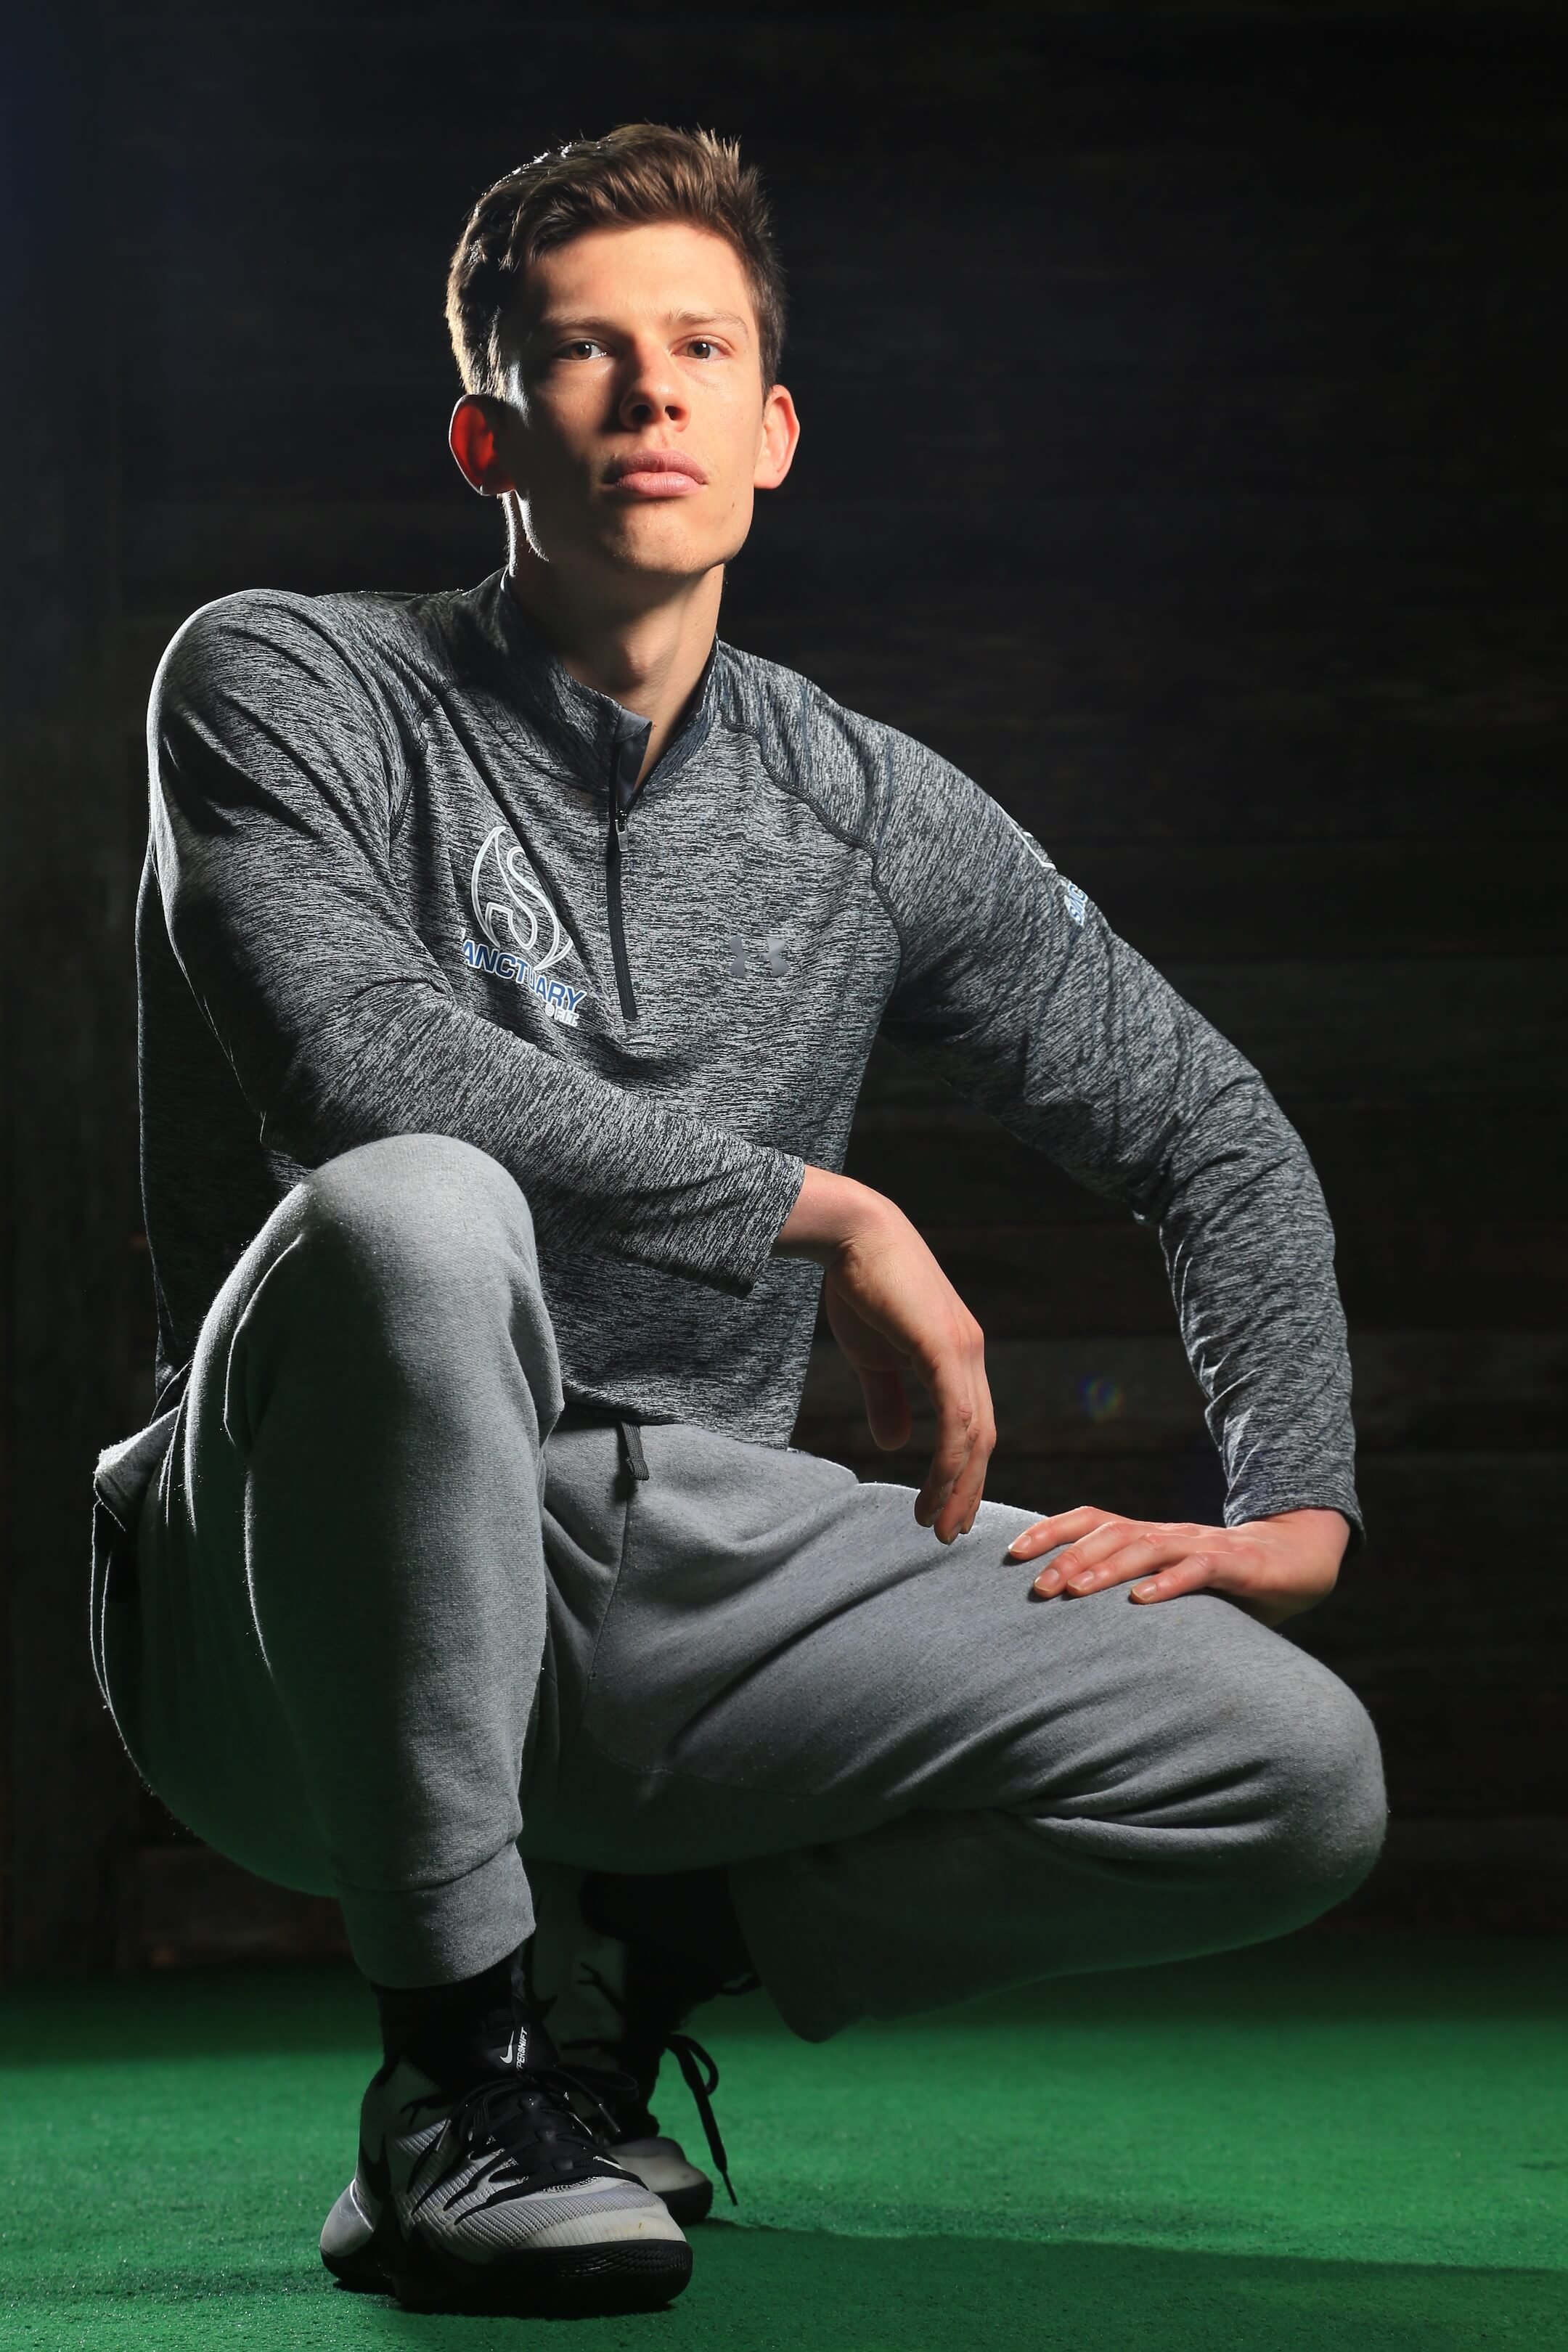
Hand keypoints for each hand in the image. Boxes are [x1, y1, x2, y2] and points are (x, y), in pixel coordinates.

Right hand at [778, 1167, 994, 1542]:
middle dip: (966, 1489)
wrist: (851, 1233)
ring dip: (957, 1484)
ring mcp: (963, 1350)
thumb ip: (887, 1398)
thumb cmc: (859, 1286)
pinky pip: (957, 1417)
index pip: (971, 1425)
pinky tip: (935, 1487)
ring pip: (973, 1434)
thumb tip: (895, 1444)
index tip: (944, 1511)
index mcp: (958, 1356)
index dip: (961, 1471)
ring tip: (938, 1522)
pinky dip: (949, 1458)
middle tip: (949, 1532)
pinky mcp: (945, 1347)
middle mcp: (970, 1355)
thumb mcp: (872, 1355)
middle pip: (980, 1437)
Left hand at [1006, 1504, 1350, 1626]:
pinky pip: (1197, 1569)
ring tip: (1075, 1590)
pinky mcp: (1234, 1563)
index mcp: (1148, 1536)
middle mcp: (1167, 1534)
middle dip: (1069, 1557)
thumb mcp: (1170, 1585)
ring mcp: (1200, 1545)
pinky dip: (1169, 1582)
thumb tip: (1071, 1627)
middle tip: (1037, 1587)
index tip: (1012, 1552)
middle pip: (1110, 1533)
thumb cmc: (1225, 1582)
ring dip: (1107, 1567)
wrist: (1298, 1561)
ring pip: (1146, 1546)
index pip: (1091, 1520)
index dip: (1050, 1530)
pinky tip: (1144, 1600)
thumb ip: (1130, 1595)